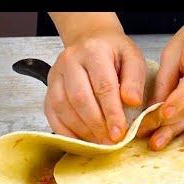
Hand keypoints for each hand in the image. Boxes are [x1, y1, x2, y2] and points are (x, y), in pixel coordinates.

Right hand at [45, 13, 145, 143]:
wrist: (90, 40)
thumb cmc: (114, 52)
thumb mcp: (132, 58)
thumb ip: (134, 79)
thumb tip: (133, 102)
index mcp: (94, 51)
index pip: (103, 86)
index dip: (112, 113)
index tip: (120, 133)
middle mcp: (70, 60)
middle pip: (80, 99)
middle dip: (96, 125)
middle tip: (110, 144)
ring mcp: (56, 74)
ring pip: (63, 107)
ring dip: (81, 130)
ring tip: (99, 144)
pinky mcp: (49, 88)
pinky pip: (52, 113)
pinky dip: (65, 131)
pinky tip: (80, 141)